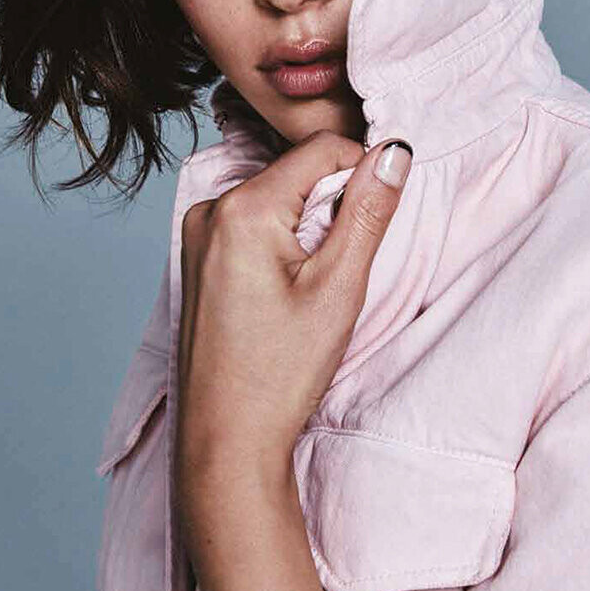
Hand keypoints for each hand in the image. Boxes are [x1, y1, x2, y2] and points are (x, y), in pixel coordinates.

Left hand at [175, 130, 412, 502]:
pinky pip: (251, 226)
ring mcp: (196, 235)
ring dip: (306, 227)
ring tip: (308, 290)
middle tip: (337, 270)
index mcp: (242, 208)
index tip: (375, 222)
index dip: (362, 174)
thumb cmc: (279, 373)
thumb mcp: (338, 287)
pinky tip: (284, 297)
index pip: (321, 150)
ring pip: (276, 200)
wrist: (226, 440)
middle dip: (330, 206)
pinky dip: (280, 244)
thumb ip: (367, 211)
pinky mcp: (195, 259)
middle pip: (295, 174)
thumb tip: (394, 151)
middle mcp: (210, 210)